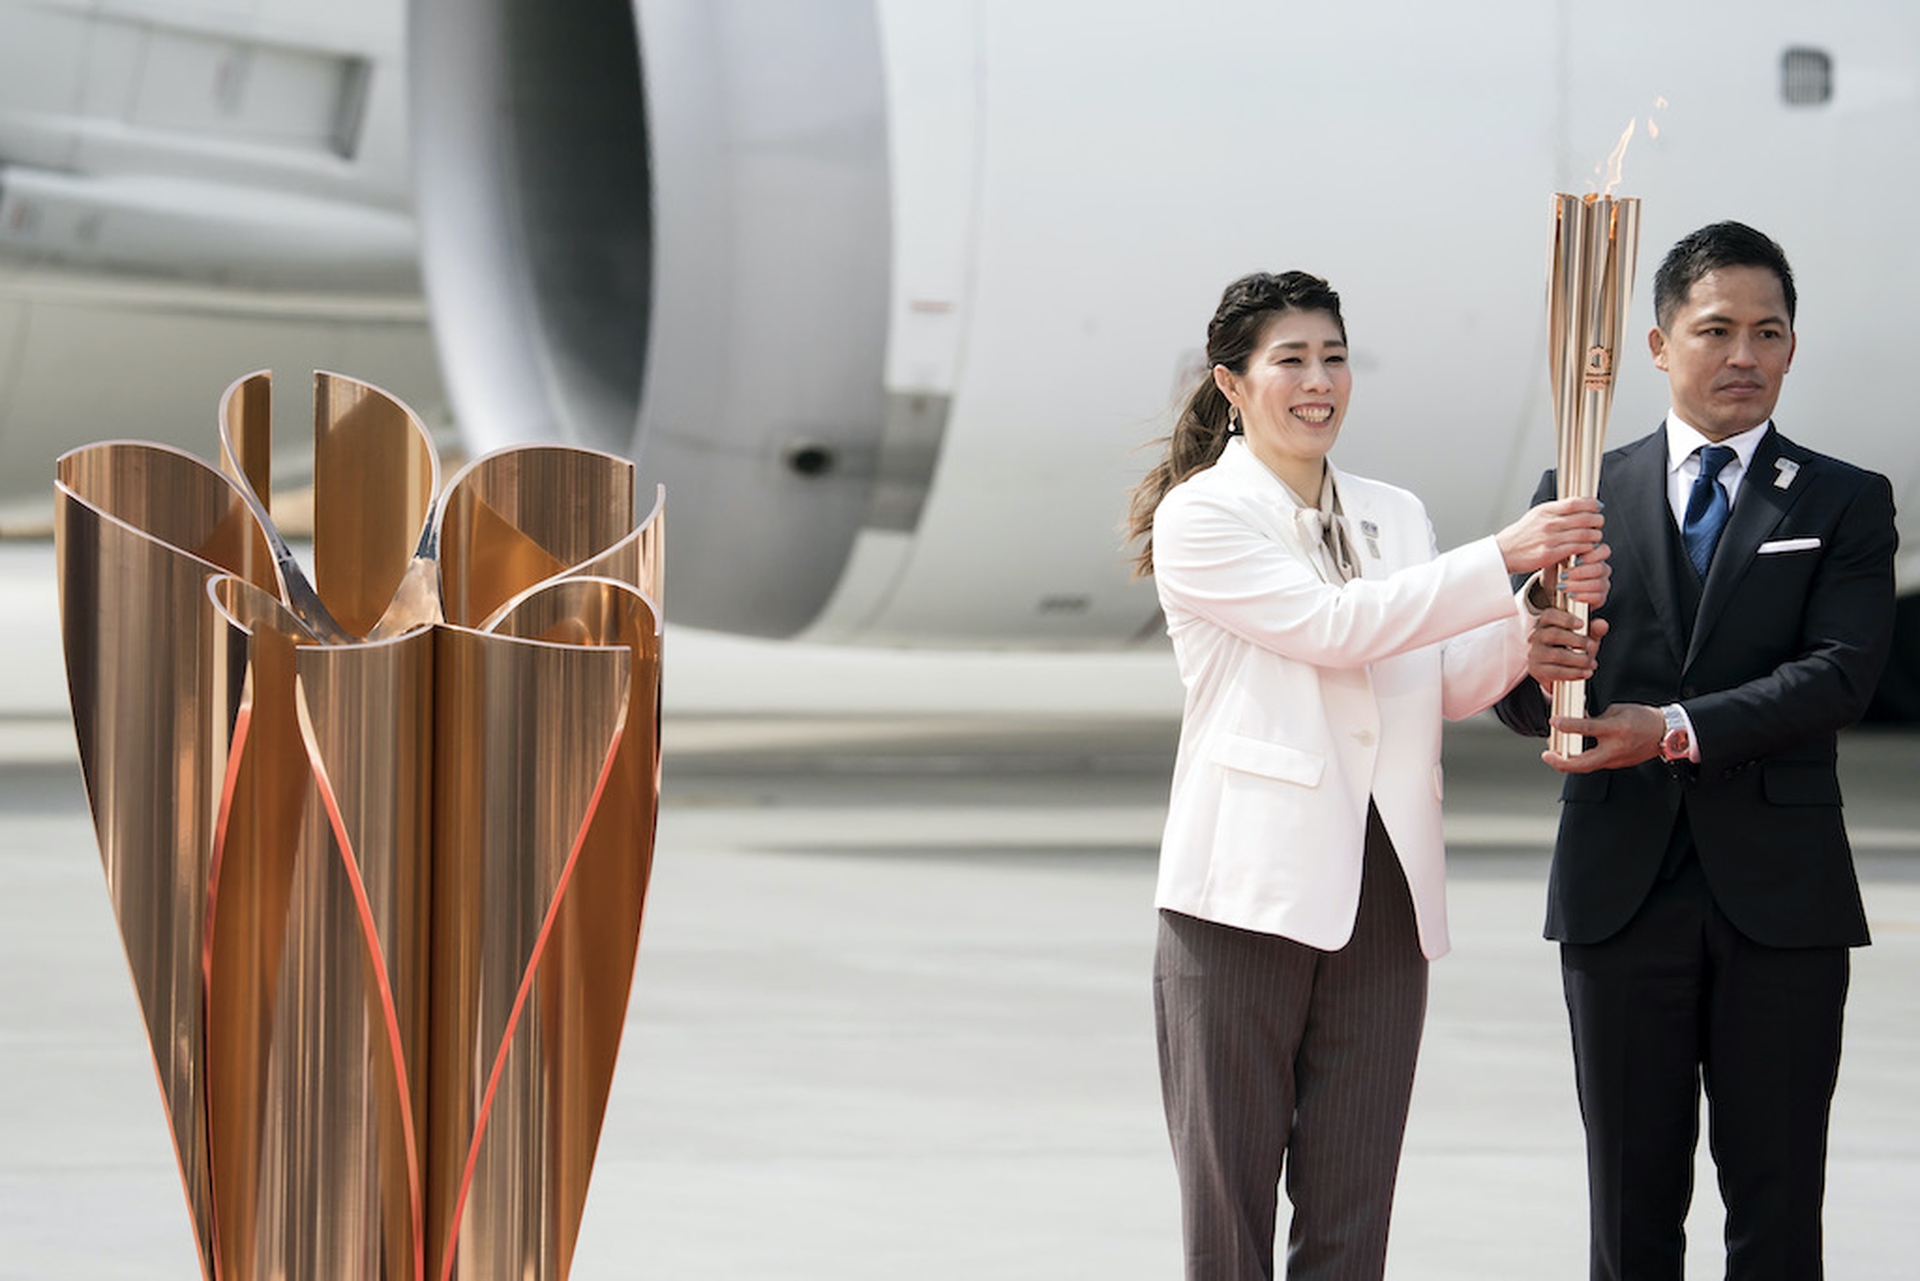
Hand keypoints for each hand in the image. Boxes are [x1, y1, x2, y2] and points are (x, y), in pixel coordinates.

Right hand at [1496, 497, 1603, 575]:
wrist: (1504, 552)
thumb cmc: (1520, 535)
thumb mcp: (1536, 516)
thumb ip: (1555, 510)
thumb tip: (1576, 505)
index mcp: (1545, 511)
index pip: (1576, 503)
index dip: (1591, 504)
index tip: (1597, 507)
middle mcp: (1548, 523)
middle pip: (1584, 518)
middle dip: (1597, 521)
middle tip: (1599, 523)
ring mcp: (1550, 539)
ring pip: (1584, 534)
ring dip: (1595, 536)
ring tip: (1595, 537)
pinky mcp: (1550, 554)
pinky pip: (1577, 548)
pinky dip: (1586, 548)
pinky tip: (1587, 548)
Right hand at [1528, 611, 1606, 688]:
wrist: (1560, 672)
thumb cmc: (1573, 647)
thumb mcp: (1585, 636)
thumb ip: (1594, 629)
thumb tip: (1602, 624)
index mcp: (1547, 623)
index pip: (1549, 615)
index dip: (1565, 619)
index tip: (1582, 624)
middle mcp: (1536, 636)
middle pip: (1553, 634)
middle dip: (1577, 640)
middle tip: (1592, 646)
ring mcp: (1535, 653)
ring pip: (1556, 655)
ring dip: (1579, 659)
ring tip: (1591, 663)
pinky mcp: (1536, 670)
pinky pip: (1555, 671)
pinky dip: (1574, 673)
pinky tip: (1585, 673)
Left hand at [1541, 703, 1662, 772]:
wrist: (1665, 733)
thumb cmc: (1643, 718)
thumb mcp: (1617, 710)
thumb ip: (1596, 717)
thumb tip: (1577, 720)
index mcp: (1616, 729)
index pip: (1587, 728)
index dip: (1568, 725)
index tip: (1554, 721)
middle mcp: (1615, 748)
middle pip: (1583, 763)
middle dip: (1561, 762)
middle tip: (1547, 755)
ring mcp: (1616, 760)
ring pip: (1587, 766)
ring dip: (1568, 763)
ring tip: (1554, 754)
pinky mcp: (1616, 764)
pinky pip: (1595, 764)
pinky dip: (1581, 760)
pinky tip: (1571, 754)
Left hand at [1556, 541, 1611, 607]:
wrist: (1551, 590)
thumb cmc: (1554, 571)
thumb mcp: (1555, 559)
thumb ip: (1562, 551)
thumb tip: (1561, 543)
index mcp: (1594, 555)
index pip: (1603, 550)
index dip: (1592, 555)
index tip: (1576, 560)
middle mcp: (1601, 568)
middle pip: (1601, 568)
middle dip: (1581, 572)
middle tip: (1563, 575)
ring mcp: (1602, 584)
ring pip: (1599, 584)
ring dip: (1579, 585)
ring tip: (1562, 587)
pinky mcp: (1600, 598)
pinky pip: (1598, 597)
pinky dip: (1583, 596)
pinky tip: (1571, 595)